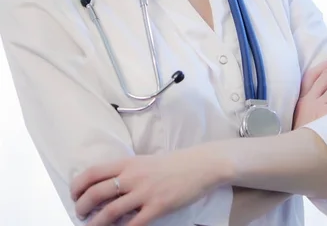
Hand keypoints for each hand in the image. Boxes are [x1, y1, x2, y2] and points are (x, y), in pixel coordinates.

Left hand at [70, 146, 227, 225]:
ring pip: (109, 212)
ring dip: (95, 223)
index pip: (93, 172)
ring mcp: (144, 192)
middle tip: (80, 214)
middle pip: (96, 193)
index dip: (78, 185)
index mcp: (128, 162)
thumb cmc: (171, 164)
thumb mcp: (144, 162)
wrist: (199, 165)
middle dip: (82, 207)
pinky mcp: (157, 207)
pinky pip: (133, 225)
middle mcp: (132, 176)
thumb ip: (126, 172)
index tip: (74, 195)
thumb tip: (106, 187)